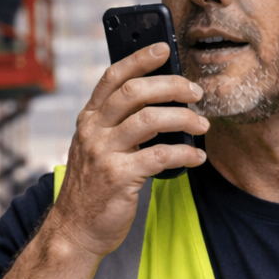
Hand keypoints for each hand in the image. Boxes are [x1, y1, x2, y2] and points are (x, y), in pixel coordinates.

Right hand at [0, 43, 206, 278]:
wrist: (75, 230)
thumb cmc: (94, 189)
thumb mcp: (97, 149)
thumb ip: (118, 126)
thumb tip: (160, 104)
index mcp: (89, 120)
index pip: (113, 78)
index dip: (139, 58)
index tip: (165, 48)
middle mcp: (93, 131)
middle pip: (135, 93)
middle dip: (171, 86)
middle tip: (196, 91)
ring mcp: (104, 154)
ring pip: (149, 119)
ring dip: (182, 118)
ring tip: (202, 123)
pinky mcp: (119, 178)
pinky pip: (159, 156)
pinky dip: (184, 153)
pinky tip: (197, 156)